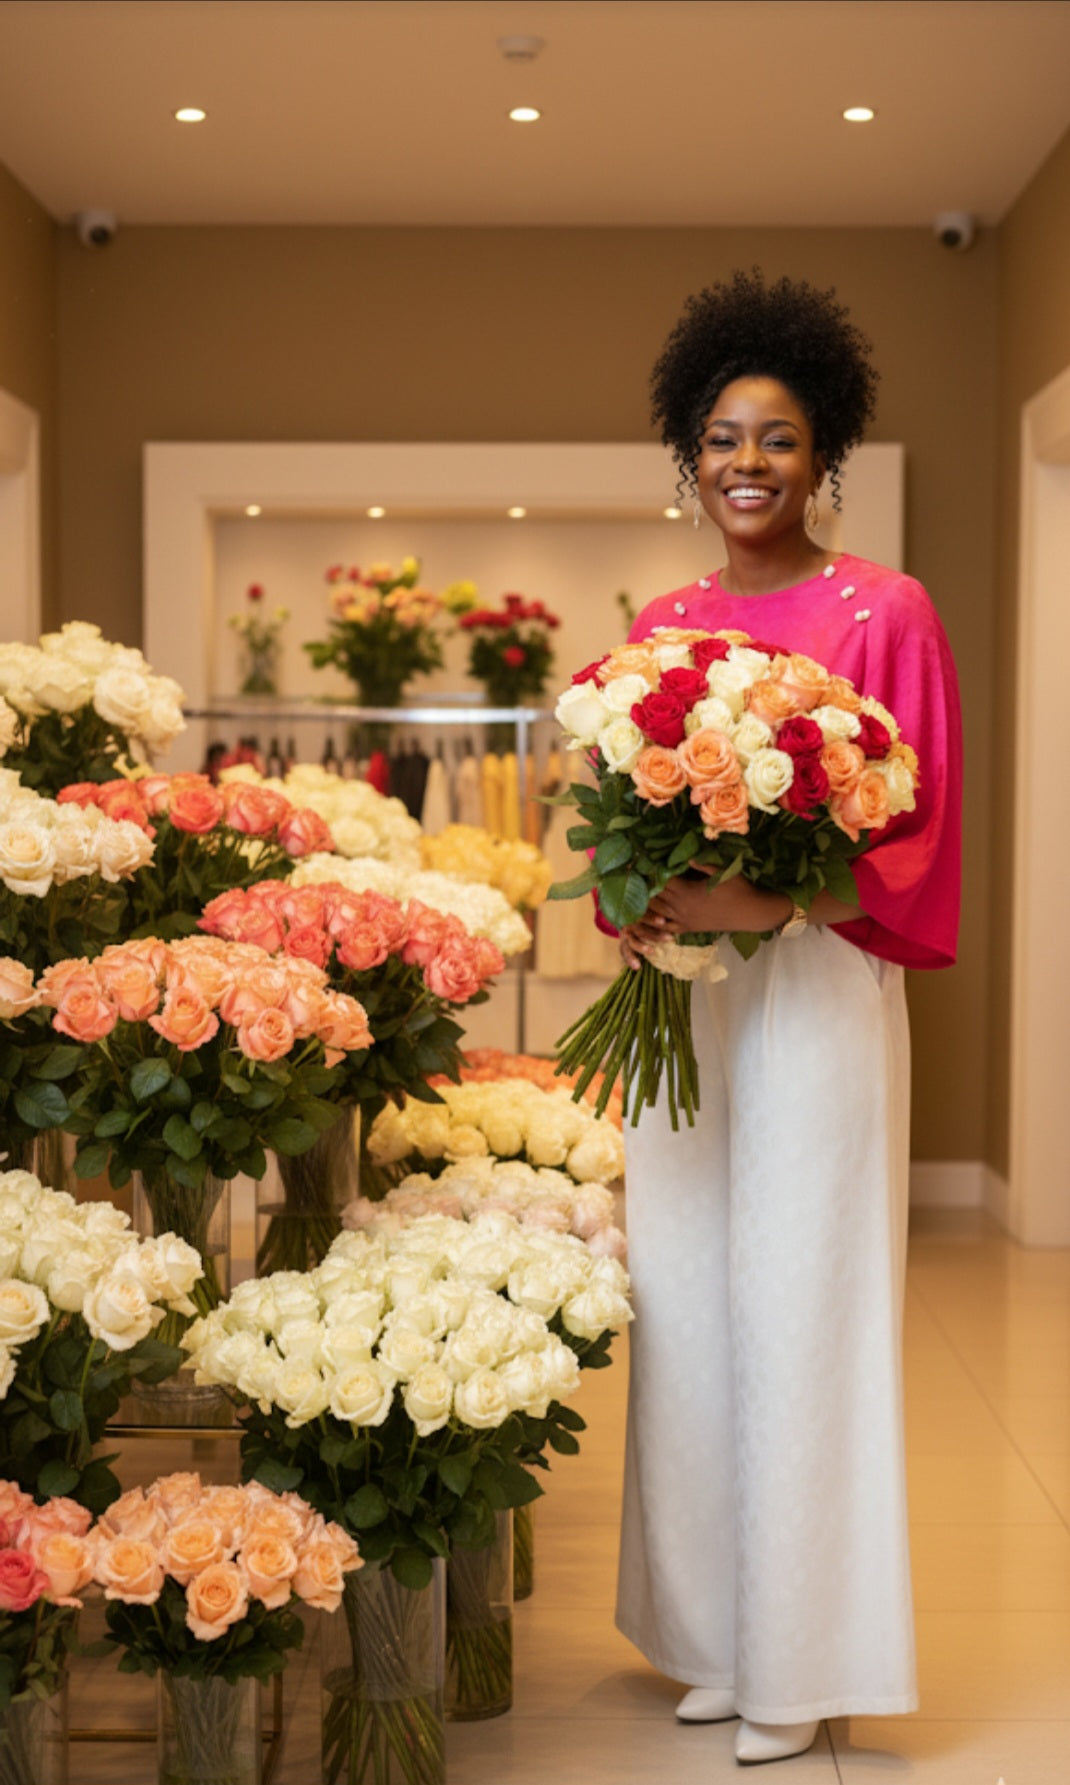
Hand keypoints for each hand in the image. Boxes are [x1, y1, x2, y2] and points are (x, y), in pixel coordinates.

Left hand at [649, 871, 790, 936]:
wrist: (750, 912)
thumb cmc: (737, 888)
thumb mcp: (720, 871)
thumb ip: (701, 864)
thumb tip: (686, 855)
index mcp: (686, 891)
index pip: (661, 881)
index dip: (653, 872)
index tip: (646, 864)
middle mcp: (681, 907)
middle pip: (655, 896)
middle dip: (647, 886)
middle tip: (638, 877)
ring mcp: (684, 920)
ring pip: (658, 913)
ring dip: (648, 904)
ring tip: (639, 895)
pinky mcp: (690, 929)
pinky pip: (668, 928)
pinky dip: (658, 924)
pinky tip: (652, 918)